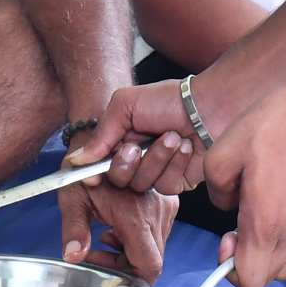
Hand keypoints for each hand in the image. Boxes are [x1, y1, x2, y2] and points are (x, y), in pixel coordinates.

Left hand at [61, 172, 178, 280]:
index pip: (149, 267)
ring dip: (129, 255)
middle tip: (98, 261)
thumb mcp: (73, 198)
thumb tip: (73, 256)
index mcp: (136, 217)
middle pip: (151, 262)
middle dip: (125, 270)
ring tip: (102, 243)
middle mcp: (157, 213)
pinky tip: (114, 232)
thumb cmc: (85, 168)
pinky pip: (157, 234)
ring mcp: (165, 207)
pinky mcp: (167, 203)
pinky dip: (136, 241)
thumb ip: (74, 229)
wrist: (102, 139)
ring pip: (155, 250)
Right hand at [67, 80, 207, 194]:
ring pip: (142, 184)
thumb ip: (101, 134)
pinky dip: (175, 165)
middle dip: (126, 164)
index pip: (98, 165)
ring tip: (172, 136)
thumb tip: (76, 161)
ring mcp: (158, 171)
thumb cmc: (169, 99)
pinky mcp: (178, 182)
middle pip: (117, 180)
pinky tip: (187, 147)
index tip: (91, 176)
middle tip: (136, 147)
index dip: (94, 172)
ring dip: (156, 158)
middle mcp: (137, 158)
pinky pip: (165, 186)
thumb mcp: (126, 105)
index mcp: (121, 140)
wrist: (210, 105)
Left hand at [205, 87, 285, 286]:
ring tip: (252, 223)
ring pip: (284, 267)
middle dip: (244, 262)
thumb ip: (215, 195)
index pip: (250, 281)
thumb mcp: (219, 158)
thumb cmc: (267, 129)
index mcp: (266, 223)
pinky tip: (272, 220)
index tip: (225, 239)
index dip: (229, 270)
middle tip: (233, 229)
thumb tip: (227, 207)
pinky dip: (284, 246)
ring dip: (264, 256)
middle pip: (266, 278)